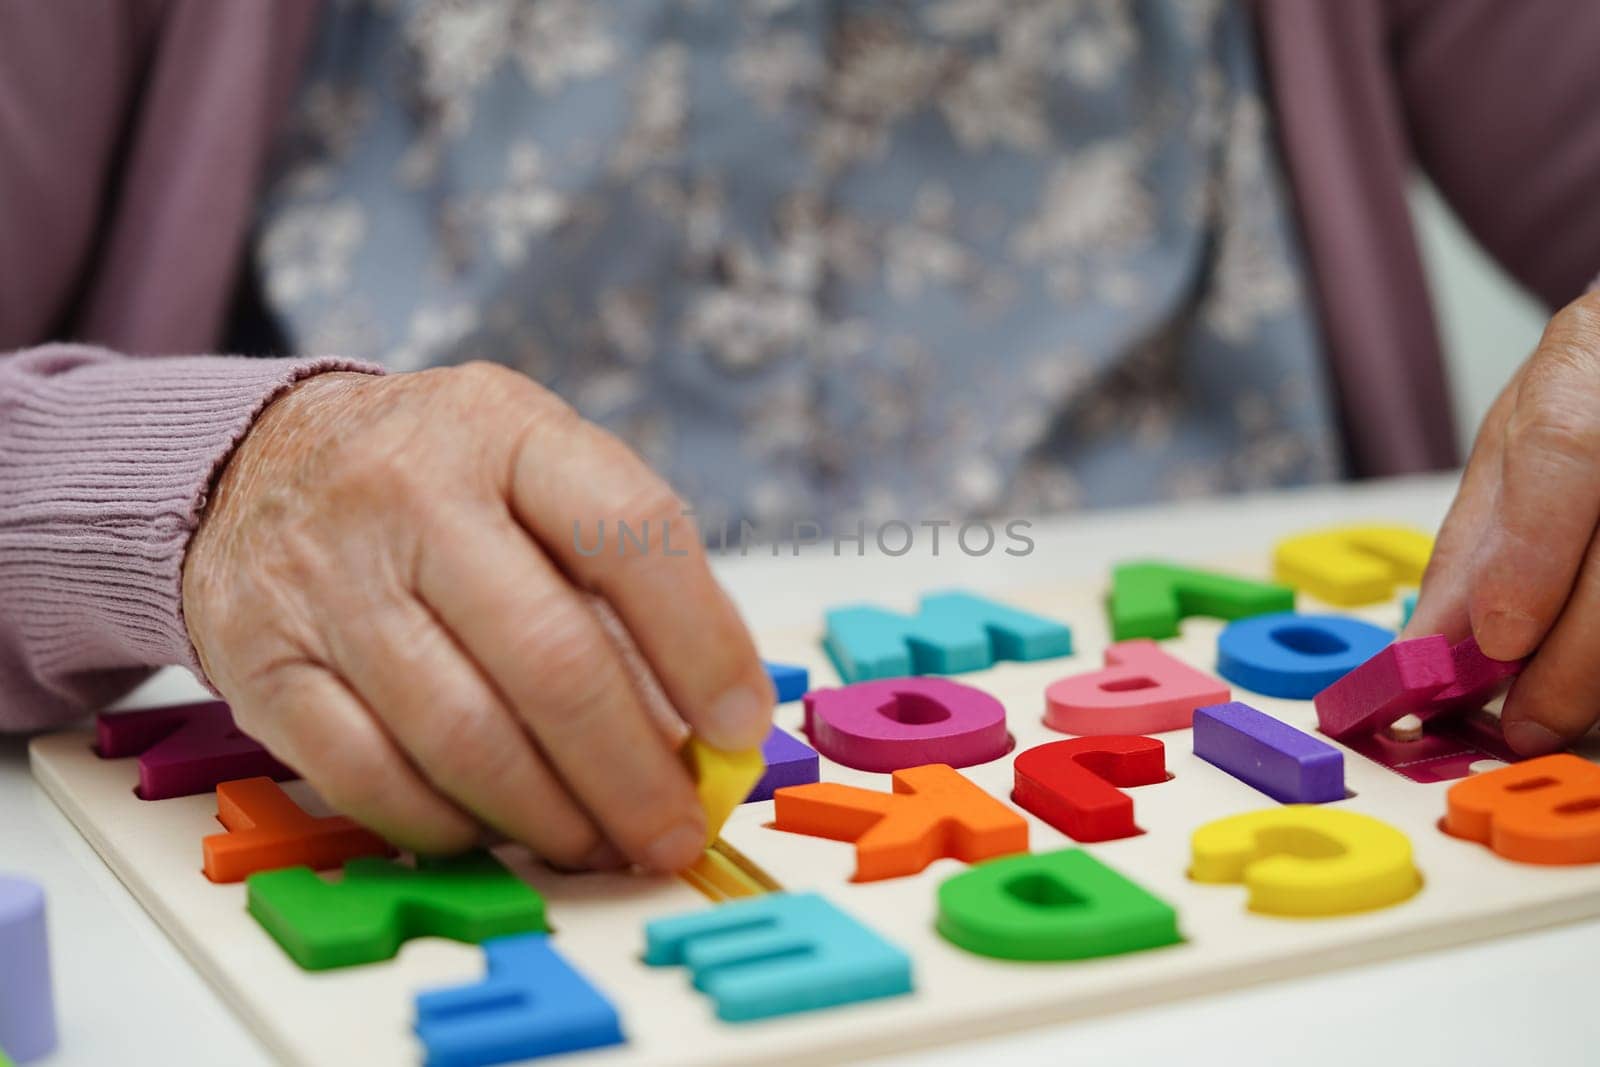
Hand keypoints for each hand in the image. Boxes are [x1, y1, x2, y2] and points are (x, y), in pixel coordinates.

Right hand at [182, 363, 772, 870]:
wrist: (258, 458)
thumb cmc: (442, 480)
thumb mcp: (538, 468)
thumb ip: (624, 576)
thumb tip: (707, 732)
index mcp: (506, 430)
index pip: (631, 534)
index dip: (702, 645)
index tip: (741, 728)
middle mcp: (410, 493)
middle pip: (550, 659)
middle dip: (631, 772)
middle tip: (674, 832)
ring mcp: (326, 578)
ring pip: (462, 735)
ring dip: (549, 816)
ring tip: (599, 845)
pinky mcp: (262, 661)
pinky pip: (368, 777)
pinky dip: (447, 825)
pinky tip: (493, 830)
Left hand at [1407, 291, 1599, 754]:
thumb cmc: (1589, 397)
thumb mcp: (1515, 444)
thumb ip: (1478, 538)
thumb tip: (1424, 644)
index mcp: (1588, 368)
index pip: (1565, 452)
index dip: (1533, 553)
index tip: (1498, 638)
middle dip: (1574, 656)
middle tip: (1528, 723)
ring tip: (1564, 718)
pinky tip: (1598, 690)